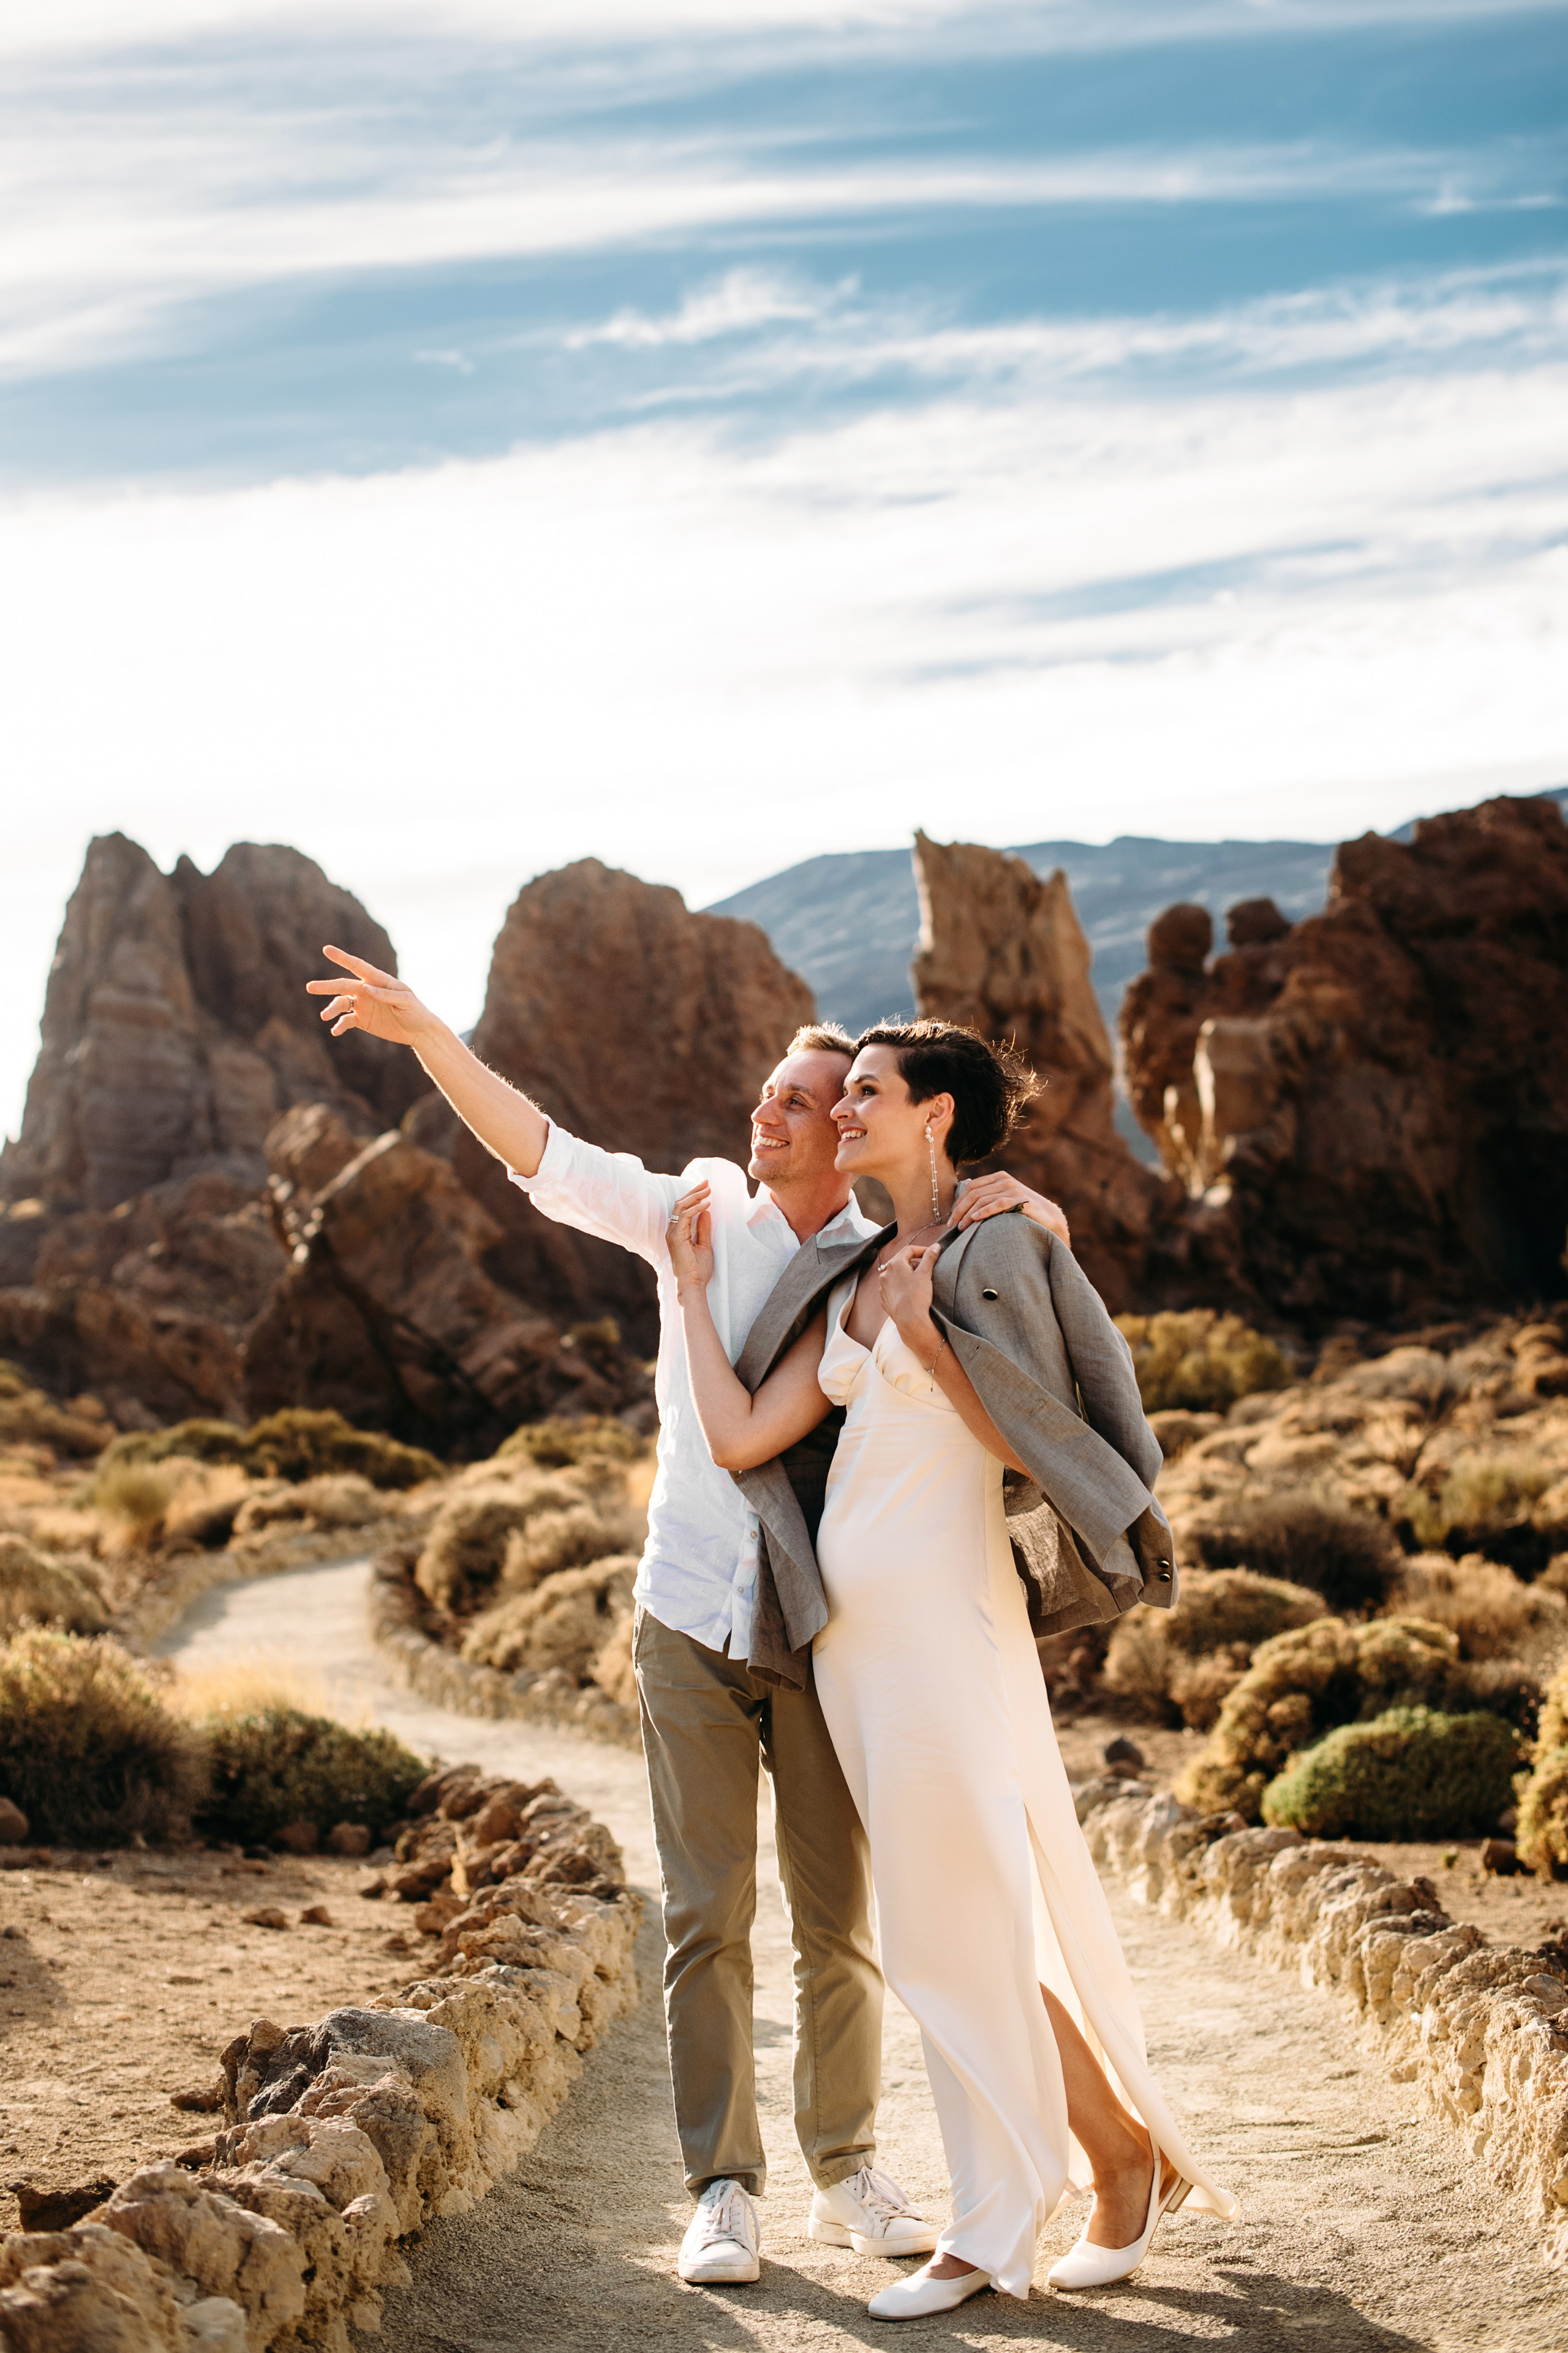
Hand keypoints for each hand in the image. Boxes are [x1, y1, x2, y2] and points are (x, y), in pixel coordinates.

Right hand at [306, 945, 441, 1049]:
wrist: (419, 1031)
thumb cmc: (415, 1011)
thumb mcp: (405, 1001)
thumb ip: (385, 994)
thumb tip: (365, 988)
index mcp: (378, 980)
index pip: (358, 966)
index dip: (342, 958)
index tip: (326, 949)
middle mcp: (367, 990)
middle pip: (343, 985)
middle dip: (326, 986)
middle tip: (310, 987)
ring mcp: (363, 1005)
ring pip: (341, 1003)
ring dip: (332, 1009)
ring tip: (325, 1017)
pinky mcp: (362, 1020)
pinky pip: (346, 1021)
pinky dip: (339, 1025)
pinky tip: (335, 1031)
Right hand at [667, 1184, 714, 1294]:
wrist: (693, 1285)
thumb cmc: (697, 1270)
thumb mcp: (704, 1245)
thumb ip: (703, 1228)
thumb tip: (706, 1212)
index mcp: (678, 1233)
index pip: (682, 1209)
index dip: (693, 1196)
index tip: (706, 1188)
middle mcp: (672, 1231)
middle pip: (680, 1204)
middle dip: (693, 1192)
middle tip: (707, 1183)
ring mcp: (672, 1234)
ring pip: (680, 1207)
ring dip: (695, 1197)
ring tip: (708, 1190)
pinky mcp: (676, 1237)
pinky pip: (684, 1216)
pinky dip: (695, 1208)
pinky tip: (706, 1204)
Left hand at [877, 1241, 941, 1362]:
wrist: (909, 1319)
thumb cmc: (917, 1295)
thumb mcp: (925, 1273)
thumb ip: (929, 1257)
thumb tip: (935, 1246)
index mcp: (895, 1264)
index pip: (908, 1250)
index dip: (921, 1250)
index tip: (931, 1254)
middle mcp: (885, 1273)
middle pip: (901, 1261)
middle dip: (914, 1262)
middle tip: (926, 1268)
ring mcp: (883, 1287)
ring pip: (895, 1275)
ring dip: (906, 1274)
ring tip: (918, 1282)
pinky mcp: (884, 1298)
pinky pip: (893, 1288)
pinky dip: (901, 1286)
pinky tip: (910, 1292)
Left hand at [952, 1171, 1069, 1247]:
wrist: (1048, 1217)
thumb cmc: (1021, 1212)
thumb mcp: (1002, 1201)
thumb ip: (986, 1200)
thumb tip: (961, 1211)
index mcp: (997, 1177)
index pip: (971, 1187)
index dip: (958, 1202)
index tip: (950, 1219)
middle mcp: (1004, 1180)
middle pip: (974, 1193)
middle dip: (960, 1210)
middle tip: (952, 1225)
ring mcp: (1013, 1188)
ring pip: (983, 1199)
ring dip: (969, 1214)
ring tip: (962, 1228)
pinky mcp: (1021, 1199)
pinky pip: (999, 1204)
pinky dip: (985, 1211)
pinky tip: (976, 1219)